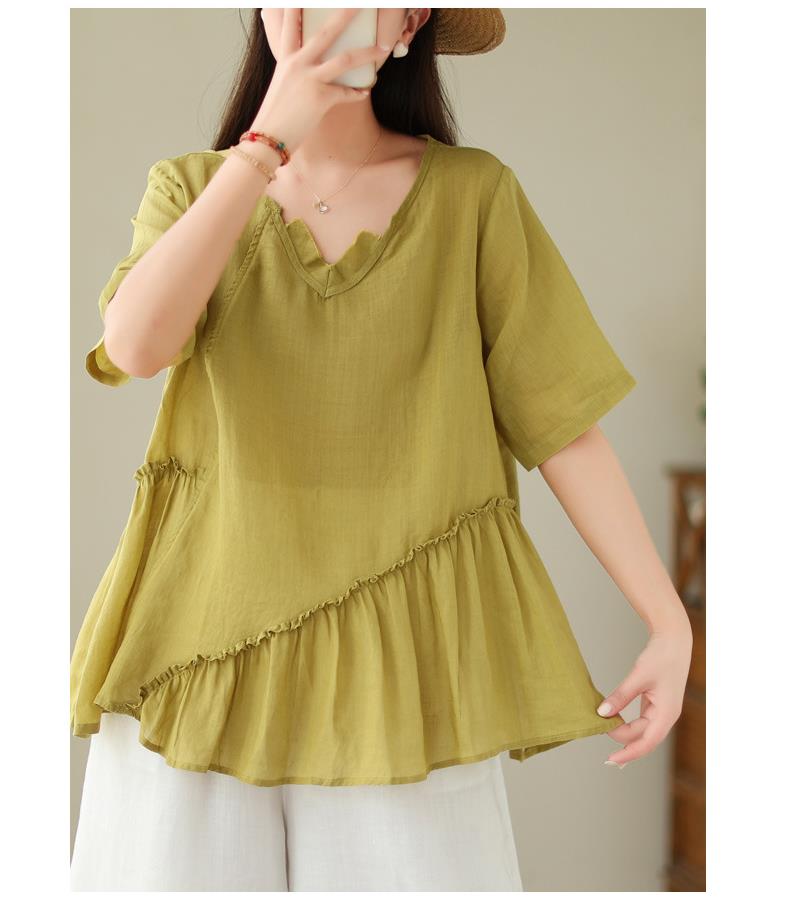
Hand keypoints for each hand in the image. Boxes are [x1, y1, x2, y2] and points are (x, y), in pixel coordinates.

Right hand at [250, 8, 390, 154]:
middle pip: (327, 32)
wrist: (267, 138)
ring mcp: (309, 80)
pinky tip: (366, 90)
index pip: (291, 22)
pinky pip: (347, 93)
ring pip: (345, 59)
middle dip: (346, 14)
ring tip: (384, 48)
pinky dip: (358, 92)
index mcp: (286, 57)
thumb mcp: (281, 83)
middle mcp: (297, 63)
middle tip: (360, 4)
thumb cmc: (275, 114)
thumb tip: (300, 62)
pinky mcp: (320, 98)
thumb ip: (292, 68)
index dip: (298, 6)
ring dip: (368, 53)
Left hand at [597, 619, 692, 766]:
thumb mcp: (638, 676)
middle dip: (623, 744)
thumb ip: (620, 696)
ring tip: (607, 740)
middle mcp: (667, 716)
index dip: (628, 752)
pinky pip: (643, 722)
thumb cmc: (661, 657)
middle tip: (601, 740)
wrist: (674, 640)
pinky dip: (629, 726)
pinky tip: (617, 726)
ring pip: (643, 732)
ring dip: (626, 735)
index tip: (611, 759)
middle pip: (644, 739)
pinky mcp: (657, 704)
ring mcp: (663, 711)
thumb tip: (603, 713)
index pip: (646, 742)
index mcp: (667, 713)